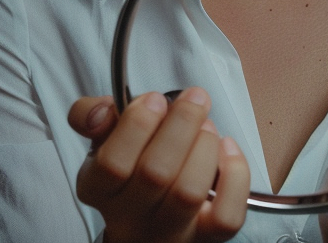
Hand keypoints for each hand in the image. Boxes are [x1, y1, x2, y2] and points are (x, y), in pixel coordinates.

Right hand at [67, 88, 249, 242]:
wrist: (146, 221)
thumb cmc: (131, 168)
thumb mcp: (103, 138)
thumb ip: (92, 115)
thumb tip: (105, 110)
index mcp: (99, 190)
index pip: (112, 163)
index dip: (137, 125)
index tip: (155, 98)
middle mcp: (130, 218)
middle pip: (156, 174)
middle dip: (181, 124)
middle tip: (194, 99)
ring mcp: (169, 233)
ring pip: (189, 193)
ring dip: (205, 147)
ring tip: (207, 127)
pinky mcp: (206, 238)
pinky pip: (226, 215)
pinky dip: (235, 175)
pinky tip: (227, 150)